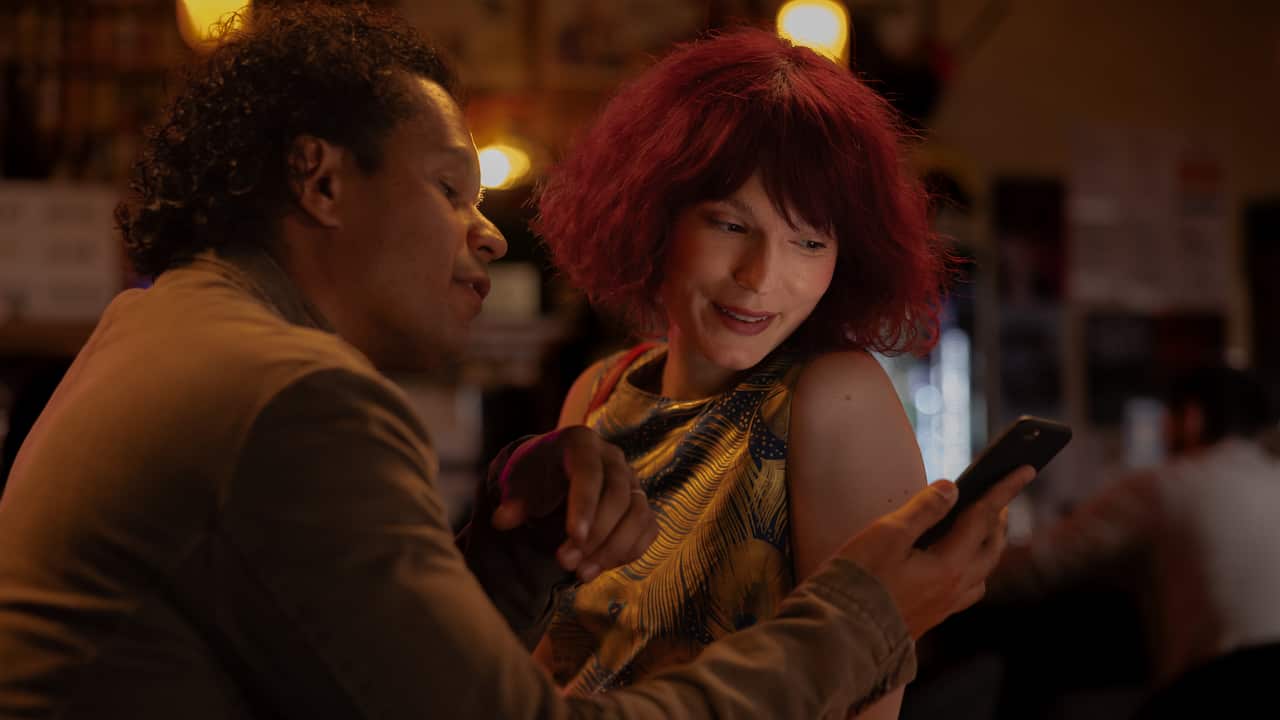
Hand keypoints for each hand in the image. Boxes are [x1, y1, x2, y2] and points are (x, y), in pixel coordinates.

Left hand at [491, 426, 659, 582]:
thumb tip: (502, 519)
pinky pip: (647, 529)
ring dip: (612, 549)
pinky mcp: (641, 503)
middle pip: (618, 496)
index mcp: (581, 442)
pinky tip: (599, 567)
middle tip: (565, 563)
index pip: (589, 473)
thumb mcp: (518, 483)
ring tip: (582, 573)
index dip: (585, 506)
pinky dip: (628, 551)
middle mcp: (613, 457)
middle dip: (595, 535)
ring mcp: (632, 480)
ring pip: (637, 515)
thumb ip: (513, 501)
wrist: (553, 473)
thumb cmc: (534, 476)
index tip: (574, 538)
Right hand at [837, 466, 1034, 638]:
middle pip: (991, 548)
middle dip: (999, 519)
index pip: (984, 518)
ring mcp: (944, 606)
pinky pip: (966, 590)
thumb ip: (923, 510)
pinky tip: (955, 565)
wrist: (842, 633)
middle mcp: (955, 589)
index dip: (1004, 490)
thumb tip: (952, 488)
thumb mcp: (887, 535)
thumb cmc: (859, 581)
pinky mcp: (930, 617)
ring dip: (987, 546)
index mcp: (949, 566)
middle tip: (1000, 497)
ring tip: (981, 529)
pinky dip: (971, 569)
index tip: (1026, 469)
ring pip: (982, 572)